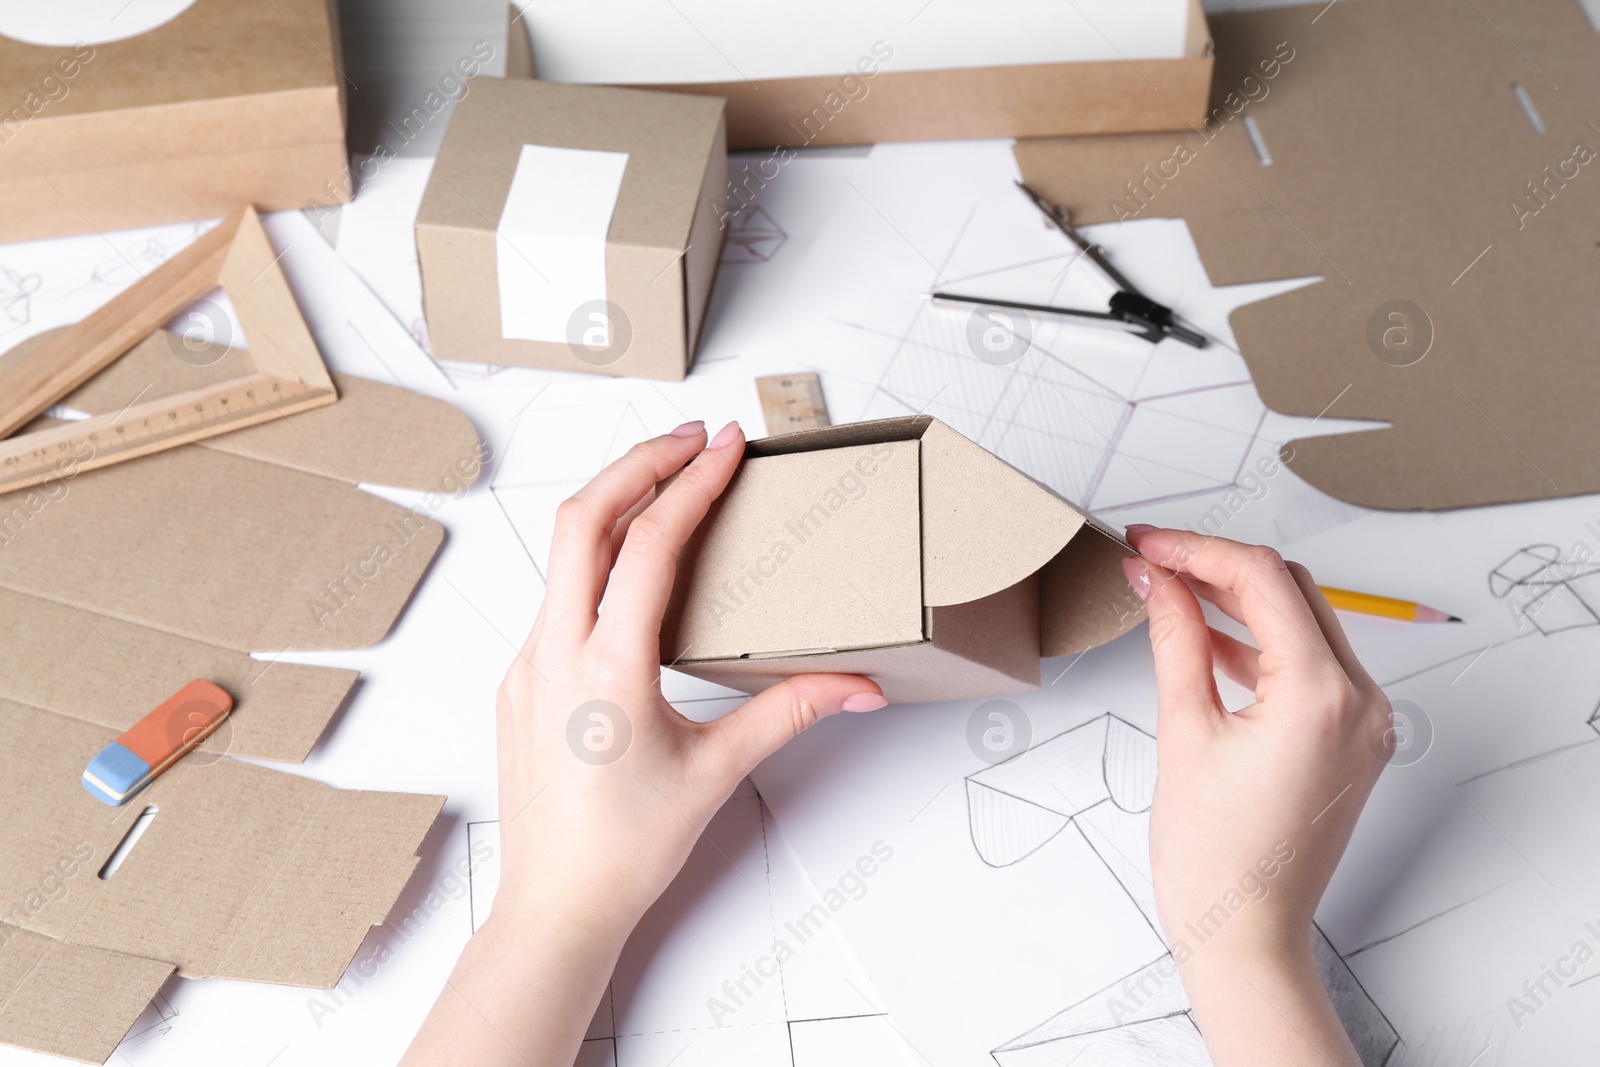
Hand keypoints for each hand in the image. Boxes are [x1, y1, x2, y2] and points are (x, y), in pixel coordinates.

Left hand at [404, 421, 885, 1066]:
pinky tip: (635, 568)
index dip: (692, 484)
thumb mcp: (717, 772)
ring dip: (615, 505)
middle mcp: (554, 652)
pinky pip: (556, 595)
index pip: (649, 544)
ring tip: (670, 482)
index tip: (725, 446)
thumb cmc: (624, 850)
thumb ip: (789, 712)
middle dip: (639, 462)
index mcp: (605, 667)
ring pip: (562, 553)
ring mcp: (527, 663)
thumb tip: (855, 686)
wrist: (554, 905)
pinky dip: (596, 559)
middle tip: (695, 438)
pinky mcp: (521, 680)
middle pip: (584, 518)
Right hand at [1123, 525, 1389, 1066]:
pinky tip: (1209, 637)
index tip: (1146, 544)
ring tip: (1172, 589)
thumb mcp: (1183, 731)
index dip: (1196, 549)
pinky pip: (1311, 665)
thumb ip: (1175, 638)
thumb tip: (1158, 579)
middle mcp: (1359, 701)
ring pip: (1304, 621)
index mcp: (1320, 694)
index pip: (1261, 579)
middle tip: (1153, 559)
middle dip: (1218, 565)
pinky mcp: (1352, 739)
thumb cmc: (1215, 858)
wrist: (1246, 934)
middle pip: (1289, 589)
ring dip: (1240, 599)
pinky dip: (1262, 643)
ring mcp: (1364, 721)